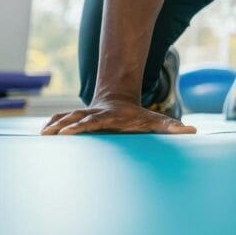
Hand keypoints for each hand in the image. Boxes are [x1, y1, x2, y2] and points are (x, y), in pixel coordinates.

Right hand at [40, 97, 196, 135]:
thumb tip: (192, 131)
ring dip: (55, 124)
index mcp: (108, 117)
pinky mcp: (78, 117)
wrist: (120, 100)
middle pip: (78, 118)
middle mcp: (94, 114)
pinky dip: (53, 123)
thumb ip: (172, 127)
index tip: (73, 130)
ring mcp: (85, 114)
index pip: (94, 121)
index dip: (84, 125)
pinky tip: (42, 132)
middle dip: (65, 125)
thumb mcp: (155, 120)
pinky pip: (63, 118)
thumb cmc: (137, 116)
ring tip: (43, 134)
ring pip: (67, 117)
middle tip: (52, 133)